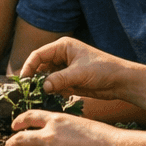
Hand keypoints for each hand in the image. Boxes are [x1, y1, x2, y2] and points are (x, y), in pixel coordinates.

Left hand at [4, 109, 130, 145]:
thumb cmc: (102, 138)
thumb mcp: (78, 123)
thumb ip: (62, 127)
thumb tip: (50, 134)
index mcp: (56, 120)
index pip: (28, 117)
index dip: (18, 122)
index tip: (13, 127)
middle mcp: (49, 135)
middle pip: (19, 139)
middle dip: (10, 145)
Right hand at [20, 36, 137, 100]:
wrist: (121, 81)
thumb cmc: (103, 70)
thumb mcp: (79, 73)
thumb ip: (59, 79)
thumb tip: (43, 87)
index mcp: (63, 47)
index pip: (38, 55)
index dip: (29, 66)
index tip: (24, 80)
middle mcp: (61, 56)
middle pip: (40, 66)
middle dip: (34, 78)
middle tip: (27, 91)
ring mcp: (65, 68)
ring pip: (46, 77)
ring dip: (42, 86)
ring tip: (36, 97)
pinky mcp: (69, 80)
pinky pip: (54, 85)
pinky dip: (51, 92)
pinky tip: (48, 98)